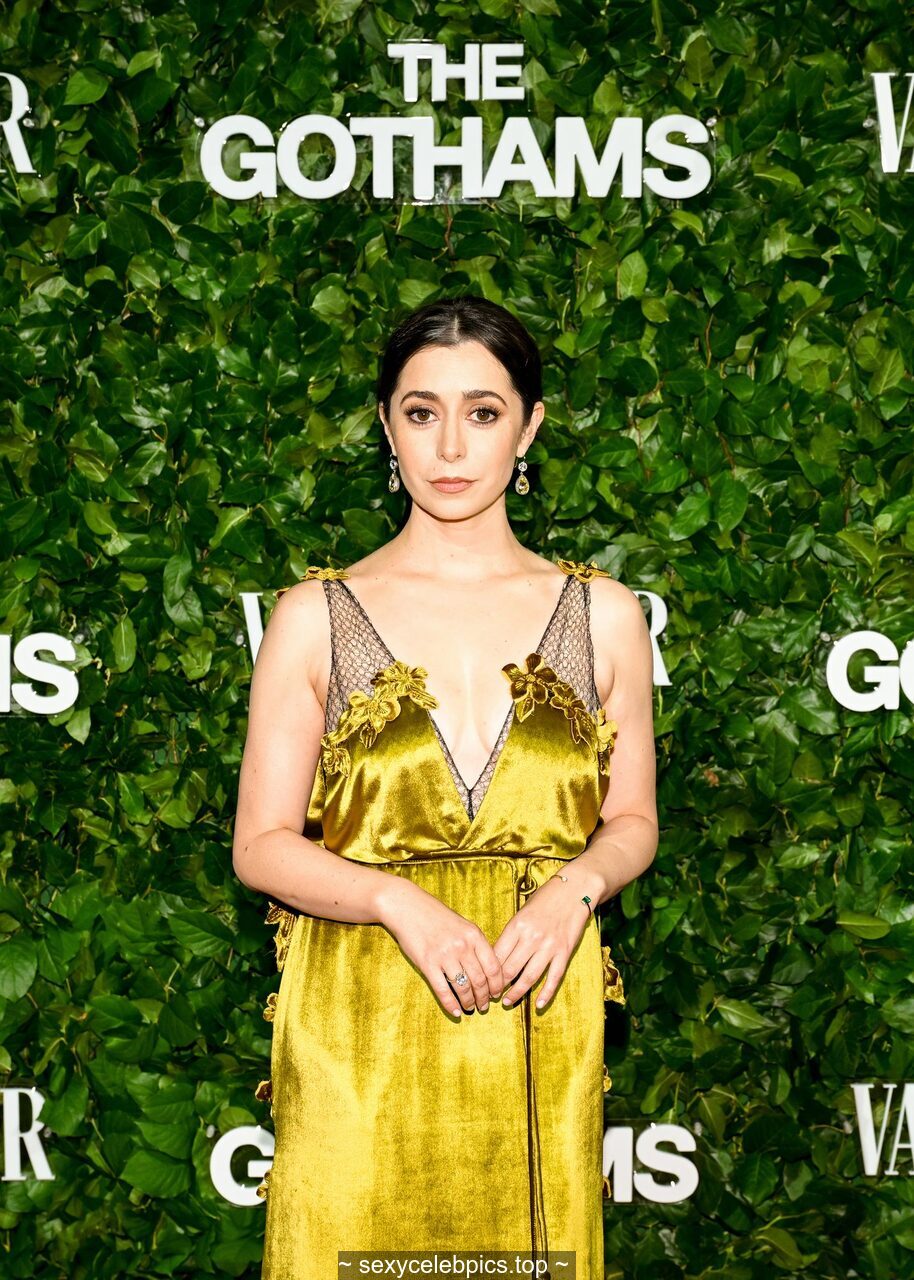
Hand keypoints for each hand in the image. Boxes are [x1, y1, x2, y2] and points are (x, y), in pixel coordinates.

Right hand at [377, 879, 506, 1017]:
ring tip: (470, 1008)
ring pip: (463, 987)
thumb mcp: (463, 925)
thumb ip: (476, 944)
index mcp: (474, 935)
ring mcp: (444, 955)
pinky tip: (455, 1011)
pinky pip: (443, 990)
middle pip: (480, 980)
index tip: (496, 994)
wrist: (408, 908)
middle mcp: (462, 946)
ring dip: (469, 1002)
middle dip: (484, 998)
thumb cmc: (437, 917)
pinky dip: (451, 1004)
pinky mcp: (427, 964)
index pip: (493, 967)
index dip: (497, 985)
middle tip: (484, 1006)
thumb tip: (489, 969)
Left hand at [492, 869, 600, 1010]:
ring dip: (516, 993)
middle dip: (498, 986)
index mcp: (517, 925)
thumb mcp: (523, 911)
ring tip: (507, 1002)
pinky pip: (554, 977)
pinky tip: (538, 1005)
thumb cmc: (546, 898)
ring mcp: (549, 946)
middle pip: (509, 969)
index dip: (488, 972)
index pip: (497, 955)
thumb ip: (513, 932)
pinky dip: (546, 993)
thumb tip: (499, 954)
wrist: (575, 889)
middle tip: (490, 996)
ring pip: (529, 977)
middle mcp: (531, 938)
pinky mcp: (565, 952)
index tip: (483, 980)